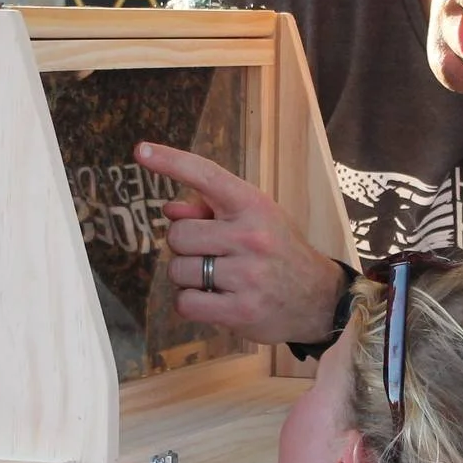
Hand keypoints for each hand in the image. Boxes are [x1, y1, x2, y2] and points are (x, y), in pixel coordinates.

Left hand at [136, 142, 346, 344]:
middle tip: (211, 255)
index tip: (142, 152)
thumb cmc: (279, 253)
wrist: (319, 299)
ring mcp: (247, 275)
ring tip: (218, 280)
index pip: (206, 175)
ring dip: (188, 278)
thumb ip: (211, 211)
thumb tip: (169, 210)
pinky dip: (191, 303)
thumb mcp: (255, 219)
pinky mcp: (241, 310)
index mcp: (253, 206)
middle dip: (185, 248)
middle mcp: (251, 236)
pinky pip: (185, 302)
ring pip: (178, 271)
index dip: (172, 161)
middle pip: (178, 234)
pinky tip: (214, 300)